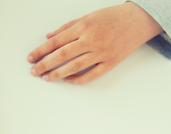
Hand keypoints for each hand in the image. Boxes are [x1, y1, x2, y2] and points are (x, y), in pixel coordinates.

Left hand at [27, 2, 162, 83]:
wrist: (138, 20)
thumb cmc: (112, 17)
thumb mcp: (88, 16)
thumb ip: (67, 28)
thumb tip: (49, 37)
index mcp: (83, 26)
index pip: (56, 42)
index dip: (41, 51)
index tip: (31, 58)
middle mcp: (91, 40)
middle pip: (61, 55)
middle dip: (45, 64)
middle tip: (34, 71)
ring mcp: (101, 52)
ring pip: (74, 66)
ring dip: (58, 74)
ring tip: (47, 78)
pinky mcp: (111, 62)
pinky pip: (91, 74)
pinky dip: (78, 79)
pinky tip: (68, 80)